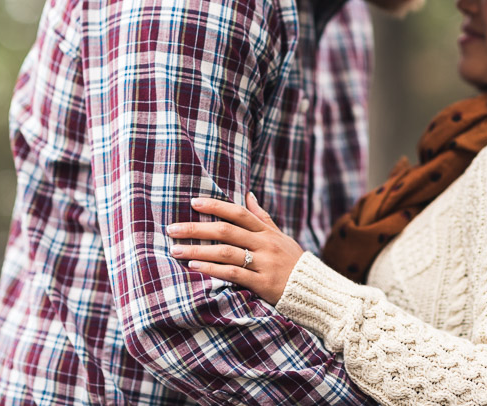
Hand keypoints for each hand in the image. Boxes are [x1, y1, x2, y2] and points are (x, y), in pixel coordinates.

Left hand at [166, 192, 303, 304]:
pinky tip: (195, 267)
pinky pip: (234, 274)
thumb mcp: (281, 237)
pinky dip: (213, 269)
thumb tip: (249, 195)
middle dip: (196, 228)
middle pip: (226, 231)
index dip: (215, 206)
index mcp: (267, 232)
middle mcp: (265, 245)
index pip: (238, 213)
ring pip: (226, 252)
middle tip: (172, 229)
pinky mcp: (263, 284)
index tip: (193, 203)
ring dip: (198, 250)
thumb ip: (263, 218)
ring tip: (176, 249)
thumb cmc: (293, 262)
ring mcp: (264, 264)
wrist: (315, 291)